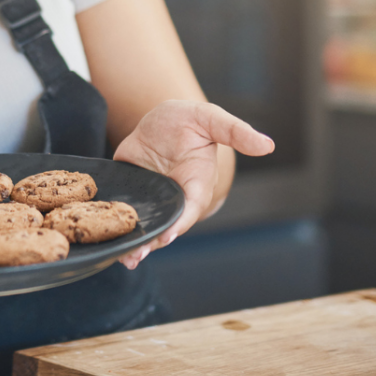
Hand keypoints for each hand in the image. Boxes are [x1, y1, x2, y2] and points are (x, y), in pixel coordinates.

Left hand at [113, 101, 274, 269]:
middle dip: (154, 242)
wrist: (161, 118)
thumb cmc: (192, 119)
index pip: (190, 208)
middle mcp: (175, 197)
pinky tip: (109, 242)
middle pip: (166, 225)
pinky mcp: (133, 193)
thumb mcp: (212, 119)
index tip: (168, 235)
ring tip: (124, 257)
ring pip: (147, 226)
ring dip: (136, 243)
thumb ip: (235, 132)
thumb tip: (267, 144)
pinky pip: (126, 213)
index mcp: (197, 184)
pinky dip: (118, 226)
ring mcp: (153, 198)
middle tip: (137, 255)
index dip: (180, 222)